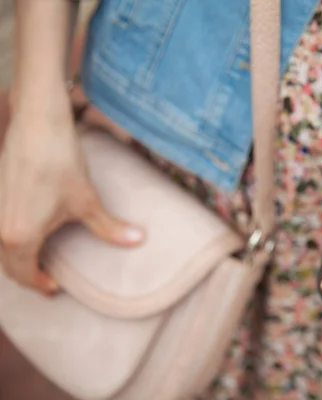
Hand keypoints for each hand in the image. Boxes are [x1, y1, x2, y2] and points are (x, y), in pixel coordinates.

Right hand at [0, 95, 143, 294]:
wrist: (37, 126)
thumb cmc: (60, 164)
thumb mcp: (87, 201)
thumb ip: (109, 228)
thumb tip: (138, 240)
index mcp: (18, 236)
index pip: (24, 274)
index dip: (40, 284)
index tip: (56, 287)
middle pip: (9, 265)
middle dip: (28, 274)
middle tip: (49, 278)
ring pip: (2, 247)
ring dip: (19, 257)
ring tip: (41, 257)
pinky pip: (0, 229)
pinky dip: (12, 239)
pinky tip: (31, 231)